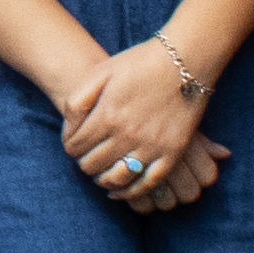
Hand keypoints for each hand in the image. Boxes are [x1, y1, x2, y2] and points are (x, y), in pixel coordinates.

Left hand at [53, 45, 224, 213]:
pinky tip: (120, 191)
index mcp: (107, 115)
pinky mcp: (172, 153)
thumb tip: (69, 131)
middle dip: (84, 162)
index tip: (74, 142)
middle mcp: (127, 135)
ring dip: (103, 178)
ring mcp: (151, 146)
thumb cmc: (139, 62)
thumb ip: (77, 102)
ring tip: (101, 171)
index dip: (69, 147)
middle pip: (92, 165)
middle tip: (87, 155)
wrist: (184, 59)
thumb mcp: (100, 72)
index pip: (75, 147)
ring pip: (116, 178)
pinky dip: (130, 192)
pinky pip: (147, 184)